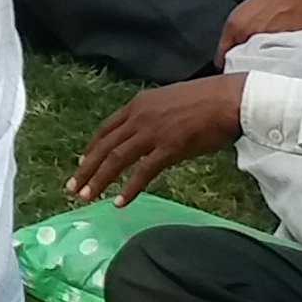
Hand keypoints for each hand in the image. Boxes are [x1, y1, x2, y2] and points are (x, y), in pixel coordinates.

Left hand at [69, 75, 241, 203]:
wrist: (229, 99)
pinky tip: (119, 202)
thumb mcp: (168, 101)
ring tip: (86, 197)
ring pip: (116, 159)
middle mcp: (139, 117)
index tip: (82, 162)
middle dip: (86, 168)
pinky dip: (129, 189)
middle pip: (105, 146)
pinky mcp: (169, 148)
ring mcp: (153, 133)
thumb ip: (152, 115)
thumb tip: (145, 130)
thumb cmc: (206, 99)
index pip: (106, 129)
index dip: (92, 148)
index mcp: (138, 105)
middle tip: (72, 188)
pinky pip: (142, 172)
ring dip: (99, 180)